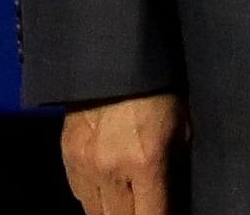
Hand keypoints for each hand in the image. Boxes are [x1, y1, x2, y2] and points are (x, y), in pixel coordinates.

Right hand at [61, 93, 181, 214]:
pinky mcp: (67, 152)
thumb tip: (174, 202)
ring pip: (95, 212)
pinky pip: (79, 192)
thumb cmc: (157, 88)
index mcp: (146, 163)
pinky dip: (94, 195)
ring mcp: (83, 162)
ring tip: (127, 199)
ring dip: (112, 210)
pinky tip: (108, 185)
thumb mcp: (182, 131)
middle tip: (146, 204)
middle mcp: (110, 169)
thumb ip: (177, 175)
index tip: (164, 212)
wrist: (113, 51)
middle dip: (136, 214)